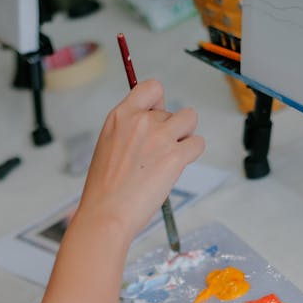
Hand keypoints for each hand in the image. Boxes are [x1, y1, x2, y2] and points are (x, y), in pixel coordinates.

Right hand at [76, 79, 204, 241]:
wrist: (106, 214)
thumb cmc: (105, 191)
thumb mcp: (108, 148)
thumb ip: (130, 131)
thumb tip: (154, 126)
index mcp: (120, 116)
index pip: (151, 88)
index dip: (159, 102)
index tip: (157, 118)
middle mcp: (141, 120)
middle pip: (171, 111)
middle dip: (169, 131)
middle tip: (156, 156)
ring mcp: (160, 136)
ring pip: (190, 119)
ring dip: (185, 136)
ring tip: (170, 158)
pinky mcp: (175, 156)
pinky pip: (198, 143)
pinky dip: (192, 154)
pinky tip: (177, 168)